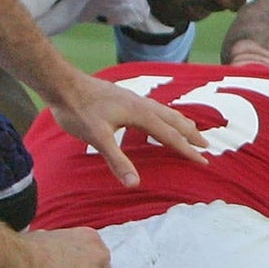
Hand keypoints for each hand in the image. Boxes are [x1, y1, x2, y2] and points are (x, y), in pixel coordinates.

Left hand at [49, 71, 205, 187]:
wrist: (62, 83)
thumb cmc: (78, 110)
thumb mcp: (97, 139)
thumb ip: (118, 161)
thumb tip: (134, 184)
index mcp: (141, 114)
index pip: (171, 136)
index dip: (188, 150)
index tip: (204, 161)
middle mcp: (142, 104)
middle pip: (174, 120)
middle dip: (191, 133)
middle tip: (206, 145)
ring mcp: (134, 98)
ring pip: (165, 111)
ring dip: (181, 122)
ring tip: (190, 128)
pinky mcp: (124, 96)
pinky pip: (154, 107)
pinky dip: (166, 114)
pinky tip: (157, 116)